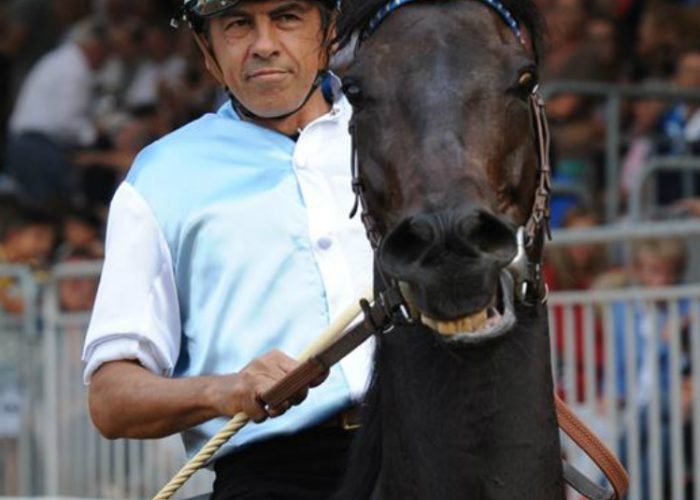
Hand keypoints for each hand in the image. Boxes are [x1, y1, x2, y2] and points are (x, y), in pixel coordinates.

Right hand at [211, 350, 325, 422]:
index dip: (314, 373)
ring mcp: (253, 377)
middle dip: (295, 398)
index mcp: (274, 357)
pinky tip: (254, 410)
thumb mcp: (273, 376)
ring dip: (278, 409)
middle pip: (294, 384)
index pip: (301, 365)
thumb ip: (294, 378)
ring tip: (268, 407)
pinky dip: (261, 416)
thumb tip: (320, 375)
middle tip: (284, 403)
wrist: (219, 392)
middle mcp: (264, 363)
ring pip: (281, 398)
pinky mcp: (243, 393)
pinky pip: (263, 412)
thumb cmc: (253, 387)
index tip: (324, 373)